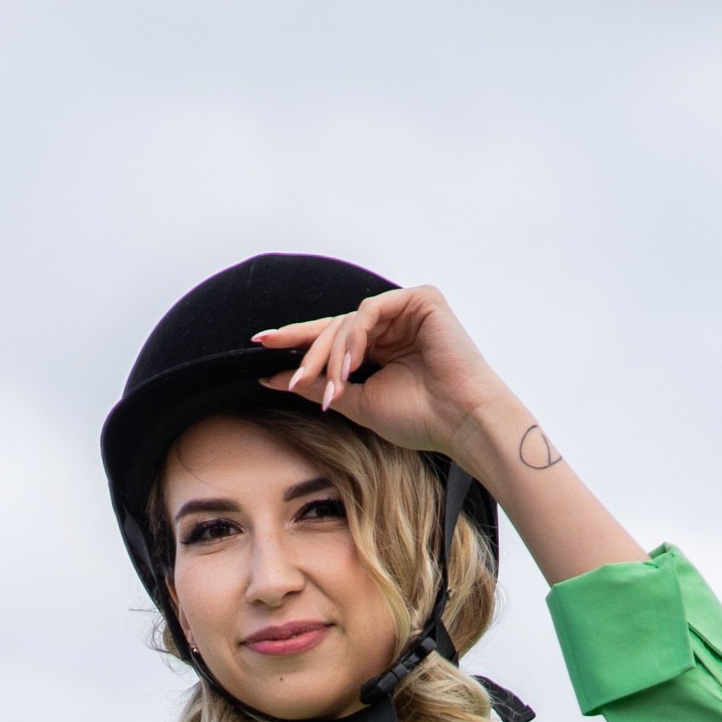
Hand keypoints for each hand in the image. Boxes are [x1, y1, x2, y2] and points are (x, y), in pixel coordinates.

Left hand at [253, 283, 505, 469]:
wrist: (461, 422)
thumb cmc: (420, 419)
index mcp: (381, 346)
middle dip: (310, 353)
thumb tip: (274, 378)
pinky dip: (355, 337)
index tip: (259, 344)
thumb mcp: (357, 403)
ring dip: (333, 355)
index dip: (297, 341)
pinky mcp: (422, 299)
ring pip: (348, 321)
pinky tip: (352, 364)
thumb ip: (319, 387)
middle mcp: (393, 324)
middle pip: (335, 328)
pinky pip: (370, 310)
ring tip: (332, 387)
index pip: (332, 338)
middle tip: (293, 378)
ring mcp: (407, 309)